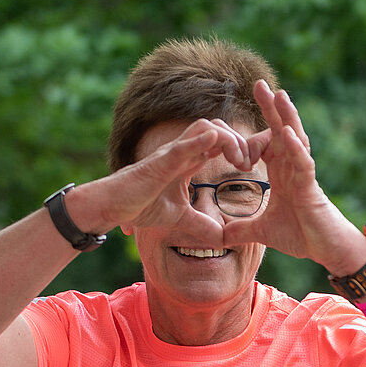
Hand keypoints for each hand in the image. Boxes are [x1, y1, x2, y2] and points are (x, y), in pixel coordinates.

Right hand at [104, 118, 258, 242]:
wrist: (112, 206)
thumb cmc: (140, 205)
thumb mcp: (179, 217)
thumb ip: (200, 224)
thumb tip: (221, 238)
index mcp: (188, 161)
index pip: (220, 143)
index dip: (240, 146)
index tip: (253, 163)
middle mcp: (182, 152)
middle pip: (217, 129)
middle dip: (238, 141)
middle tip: (248, 164)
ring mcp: (171, 154)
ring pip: (204, 128)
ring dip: (226, 139)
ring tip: (238, 158)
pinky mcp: (159, 162)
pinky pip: (181, 146)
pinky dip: (198, 140)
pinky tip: (214, 139)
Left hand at [223, 80, 365, 272]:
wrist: (326, 249)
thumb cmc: (301, 235)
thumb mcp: (262, 232)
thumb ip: (241, 230)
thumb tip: (221, 237)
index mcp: (281, 172)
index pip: (265, 143)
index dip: (247, 138)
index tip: (229, 132)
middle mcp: (293, 167)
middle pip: (280, 130)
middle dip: (270, 108)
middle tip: (258, 83)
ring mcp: (303, 174)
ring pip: (295, 138)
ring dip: (286, 117)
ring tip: (278, 94)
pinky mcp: (311, 186)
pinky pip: (303, 162)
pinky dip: (294, 147)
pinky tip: (285, 132)